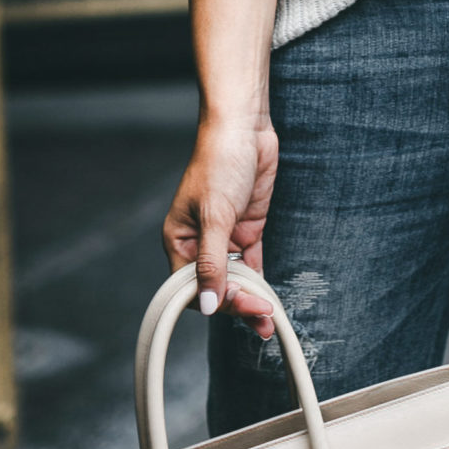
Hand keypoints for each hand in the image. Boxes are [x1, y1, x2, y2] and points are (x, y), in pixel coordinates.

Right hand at [163, 117, 277, 337]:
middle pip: (216, 286)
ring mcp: (226, 235)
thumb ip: (213, 262)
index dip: (214, 302)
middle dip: (237, 305)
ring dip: (250, 298)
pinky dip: (259, 280)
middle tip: (263, 317)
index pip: (191, 286)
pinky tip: (268, 297)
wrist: (245, 128)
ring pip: (235, 278)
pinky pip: (251, 262)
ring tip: (268, 320)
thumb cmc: (220, 162)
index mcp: (179, 239)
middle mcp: (200, 242)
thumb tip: (209, 304)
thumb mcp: (215, 215)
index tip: (239, 306)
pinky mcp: (247, 227)